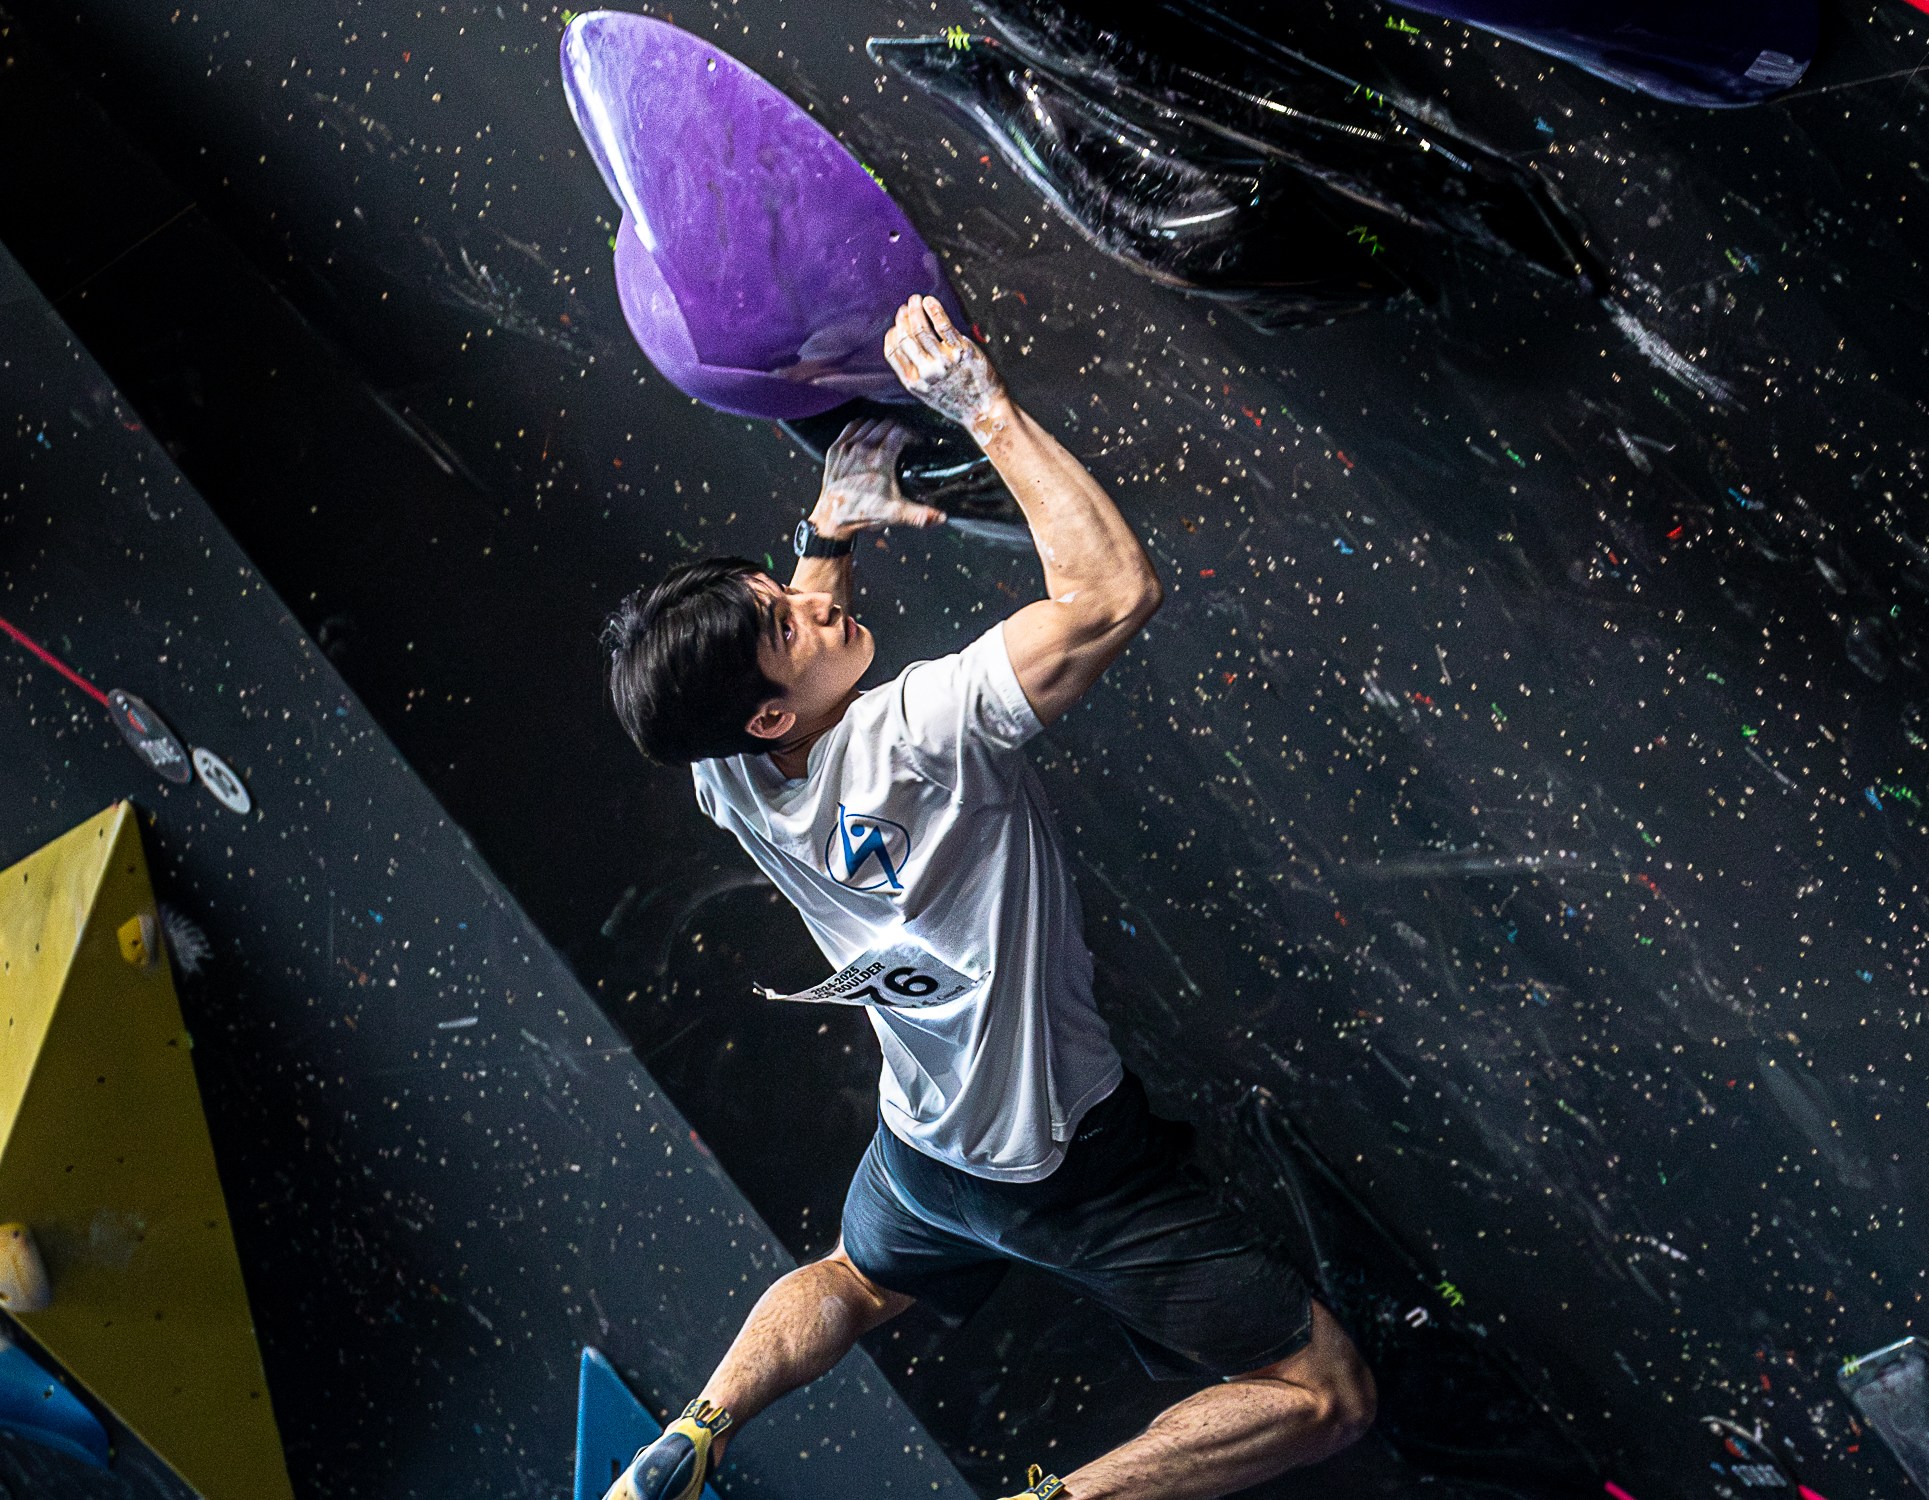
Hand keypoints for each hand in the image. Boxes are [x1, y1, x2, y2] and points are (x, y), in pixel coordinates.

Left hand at [810, 418, 945, 539]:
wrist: (832, 518)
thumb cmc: (862, 514)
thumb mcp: (895, 514)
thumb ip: (920, 515)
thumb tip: (941, 517)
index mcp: (880, 459)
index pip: (901, 431)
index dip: (912, 434)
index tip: (917, 441)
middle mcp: (863, 448)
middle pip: (886, 424)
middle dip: (899, 428)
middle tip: (906, 438)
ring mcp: (848, 447)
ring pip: (870, 423)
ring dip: (881, 426)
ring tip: (889, 435)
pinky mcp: (836, 449)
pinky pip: (851, 427)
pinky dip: (862, 426)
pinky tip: (868, 432)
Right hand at [884, 294, 1009, 442]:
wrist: (984, 410)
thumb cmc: (957, 400)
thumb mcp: (927, 393)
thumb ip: (914, 371)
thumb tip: (903, 344)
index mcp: (914, 383)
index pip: (893, 351)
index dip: (893, 333)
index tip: (897, 324)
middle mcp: (926, 372)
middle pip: (906, 337)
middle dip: (904, 318)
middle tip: (907, 306)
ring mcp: (944, 361)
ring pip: (921, 329)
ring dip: (916, 310)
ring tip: (916, 300)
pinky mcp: (962, 351)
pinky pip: (943, 325)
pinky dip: (934, 310)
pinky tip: (929, 301)